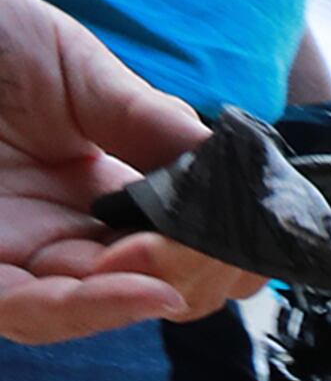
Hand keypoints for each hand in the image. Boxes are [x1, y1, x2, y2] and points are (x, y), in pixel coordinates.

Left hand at [0, 0, 261, 343]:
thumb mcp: (77, 67)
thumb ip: (153, 126)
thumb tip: (246, 175)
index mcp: (88, 187)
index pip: (175, 244)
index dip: (221, 247)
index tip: (255, 226)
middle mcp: (51, 230)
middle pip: (149, 285)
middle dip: (199, 270)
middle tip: (221, 238)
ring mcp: (6, 251)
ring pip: (97, 308)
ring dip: (157, 290)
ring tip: (182, 259)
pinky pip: (34, 312)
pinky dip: (99, 308)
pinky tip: (152, 289)